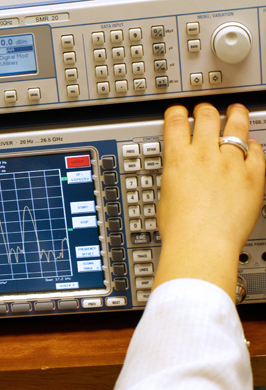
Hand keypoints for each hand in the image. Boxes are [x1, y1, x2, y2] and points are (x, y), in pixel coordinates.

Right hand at [153, 103, 264, 301]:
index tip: (179, 111)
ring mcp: (231, 164)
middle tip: (206, 110)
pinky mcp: (254, 176)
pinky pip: (258, 151)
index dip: (177, 112)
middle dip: (206, 110)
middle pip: (207, 117)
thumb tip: (182, 173)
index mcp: (178, 160)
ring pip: (236, 127)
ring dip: (235, 115)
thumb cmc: (181, 229)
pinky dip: (254, 146)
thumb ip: (177, 177)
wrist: (202, 245)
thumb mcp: (167, 196)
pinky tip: (252, 146)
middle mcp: (205, 156)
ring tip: (236, 111)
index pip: (176, 122)